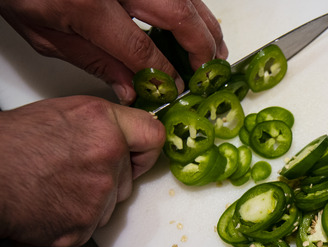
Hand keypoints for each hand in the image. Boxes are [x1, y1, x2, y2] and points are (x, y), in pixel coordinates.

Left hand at [0, 0, 227, 104]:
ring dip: (205, 25)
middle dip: (201, 47)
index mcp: (91, 6)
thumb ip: (93, 62)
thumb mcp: (45, 34)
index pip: (143, 50)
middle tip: (209, 73)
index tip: (177, 90)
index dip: (166, 74)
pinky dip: (192, 7)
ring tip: (215, 51)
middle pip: (178, 16)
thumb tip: (131, 89)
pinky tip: (198, 24)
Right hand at [0, 95, 164, 246]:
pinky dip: (74, 218)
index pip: (153, 136)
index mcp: (103, 124)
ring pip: (111, 201)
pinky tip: (49, 203)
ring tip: (55, 184)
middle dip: (110, 175)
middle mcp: (107, 157)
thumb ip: (100, 126)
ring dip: (92, 198)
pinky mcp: (84, 226)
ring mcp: (98, 195)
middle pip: (129, 175)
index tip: (139, 153)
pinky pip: (91, 224)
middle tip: (73, 169)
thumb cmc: (8, 146)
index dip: (144, 147)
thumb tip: (122, 137)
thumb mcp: (59, 114)